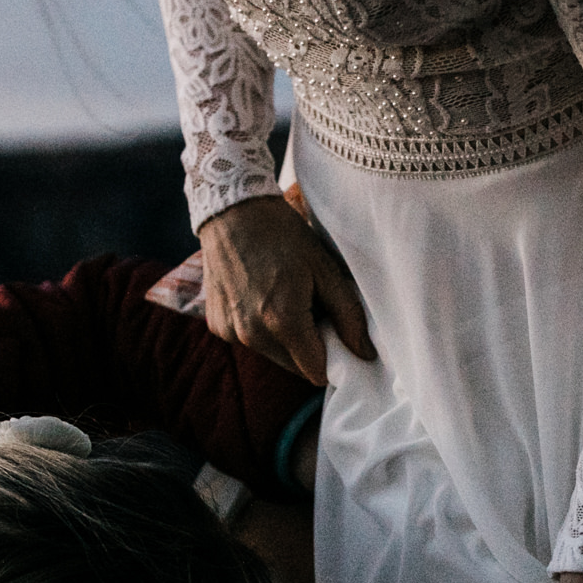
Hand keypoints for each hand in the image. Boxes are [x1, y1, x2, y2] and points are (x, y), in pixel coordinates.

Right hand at [198, 194, 376, 385]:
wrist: (232, 210)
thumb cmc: (283, 235)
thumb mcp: (325, 268)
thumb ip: (349, 315)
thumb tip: (365, 354)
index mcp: (282, 321)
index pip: (316, 372)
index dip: (333, 359)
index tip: (337, 335)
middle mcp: (252, 334)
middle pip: (295, 367)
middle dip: (310, 348)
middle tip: (312, 310)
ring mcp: (230, 332)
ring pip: (273, 356)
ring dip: (285, 339)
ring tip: (286, 299)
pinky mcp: (217, 326)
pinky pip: (250, 341)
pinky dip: (261, 328)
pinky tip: (261, 296)